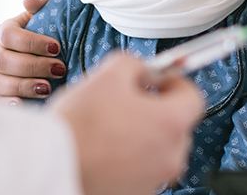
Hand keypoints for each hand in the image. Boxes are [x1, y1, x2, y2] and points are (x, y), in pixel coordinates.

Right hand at [0, 0, 65, 103]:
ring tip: (48, 88)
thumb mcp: (49, 14)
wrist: (53, 58)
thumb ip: (41, 4)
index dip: (31, 42)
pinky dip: (6, 105)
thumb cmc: (50, 33)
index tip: (57, 48)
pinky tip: (23, 105)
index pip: (8, 35)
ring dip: (23, 86)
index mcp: (5, 32)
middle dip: (33, 66)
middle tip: (59, 69)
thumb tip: (29, 1)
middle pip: (3, 61)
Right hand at [51, 53, 203, 194]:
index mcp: (171, 123)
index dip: (174, 82)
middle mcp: (170, 155)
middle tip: (130, 98)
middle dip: (158, 108)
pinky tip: (104, 145)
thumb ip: (136, 64)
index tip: (158, 78)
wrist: (52, 163)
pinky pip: (142, 166)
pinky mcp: (136, 193)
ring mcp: (154, 178)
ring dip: (143, 132)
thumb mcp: (109, 73)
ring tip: (110, 123)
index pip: (193, 96)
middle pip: (178, 124)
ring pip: (159, 147)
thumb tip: (144, 69)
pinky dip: (130, 155)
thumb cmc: (79, 123)